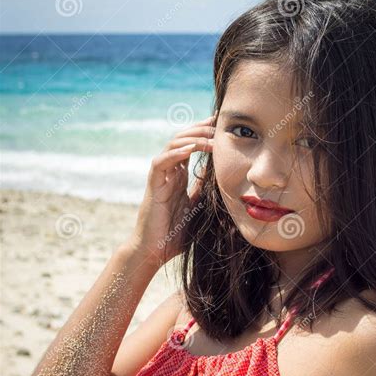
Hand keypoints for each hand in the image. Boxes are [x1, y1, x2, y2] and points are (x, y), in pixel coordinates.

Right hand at [125, 113, 215, 267]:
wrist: (154, 252)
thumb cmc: (173, 234)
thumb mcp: (196, 208)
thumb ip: (202, 190)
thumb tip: (216, 175)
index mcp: (178, 177)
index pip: (191, 146)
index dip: (204, 133)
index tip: (221, 124)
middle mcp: (168, 173)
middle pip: (182, 140)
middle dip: (200, 129)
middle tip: (218, 123)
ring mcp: (159, 179)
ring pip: (171, 146)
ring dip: (191, 138)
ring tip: (210, 136)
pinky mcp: (153, 187)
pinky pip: (160, 163)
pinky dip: (174, 153)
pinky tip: (190, 149)